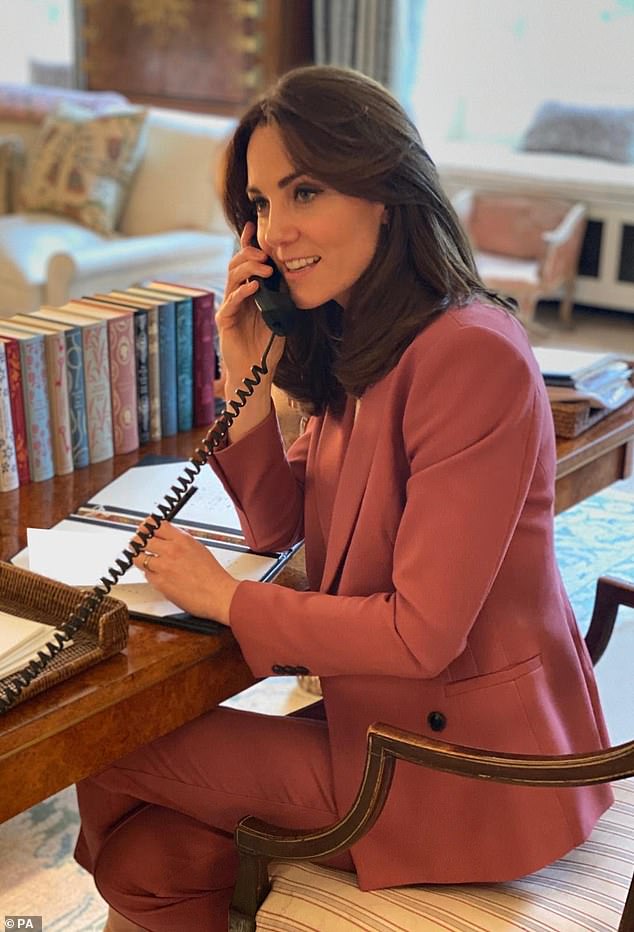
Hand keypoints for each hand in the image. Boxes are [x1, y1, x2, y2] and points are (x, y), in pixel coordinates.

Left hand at [131, 519, 238, 624]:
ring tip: (142, 558)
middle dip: (138, 540)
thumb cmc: (213, 575)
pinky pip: (146, 574)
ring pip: (138, 557)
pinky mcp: (159, 583)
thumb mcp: (199, 548)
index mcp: (182, 540)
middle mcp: (171, 551)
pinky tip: (156, 574)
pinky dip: (148, 573)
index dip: (147, 525)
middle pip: (142, 539)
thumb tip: (169, 537)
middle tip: (138, 543)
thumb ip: (181, 542)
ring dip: (139, 557)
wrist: (218, 595)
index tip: (145, 527)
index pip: (156, 525)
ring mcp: (163, 567)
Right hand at [216, 221, 285, 387]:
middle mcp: (235, 295)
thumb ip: (281, 294)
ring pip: (232, 278)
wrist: (256, 371)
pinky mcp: (224, 321)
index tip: (254, 225)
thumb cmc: (267, 345)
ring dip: (249, 269)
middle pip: (236, 264)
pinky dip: (242, 292)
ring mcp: (228, 307)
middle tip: (266, 253)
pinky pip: (230, 302)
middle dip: (250, 254)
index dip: (247, 242)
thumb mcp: (280, 314)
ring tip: (265, 268)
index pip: (246, 262)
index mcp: (248, 291)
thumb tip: (291, 272)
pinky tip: (253, 287)